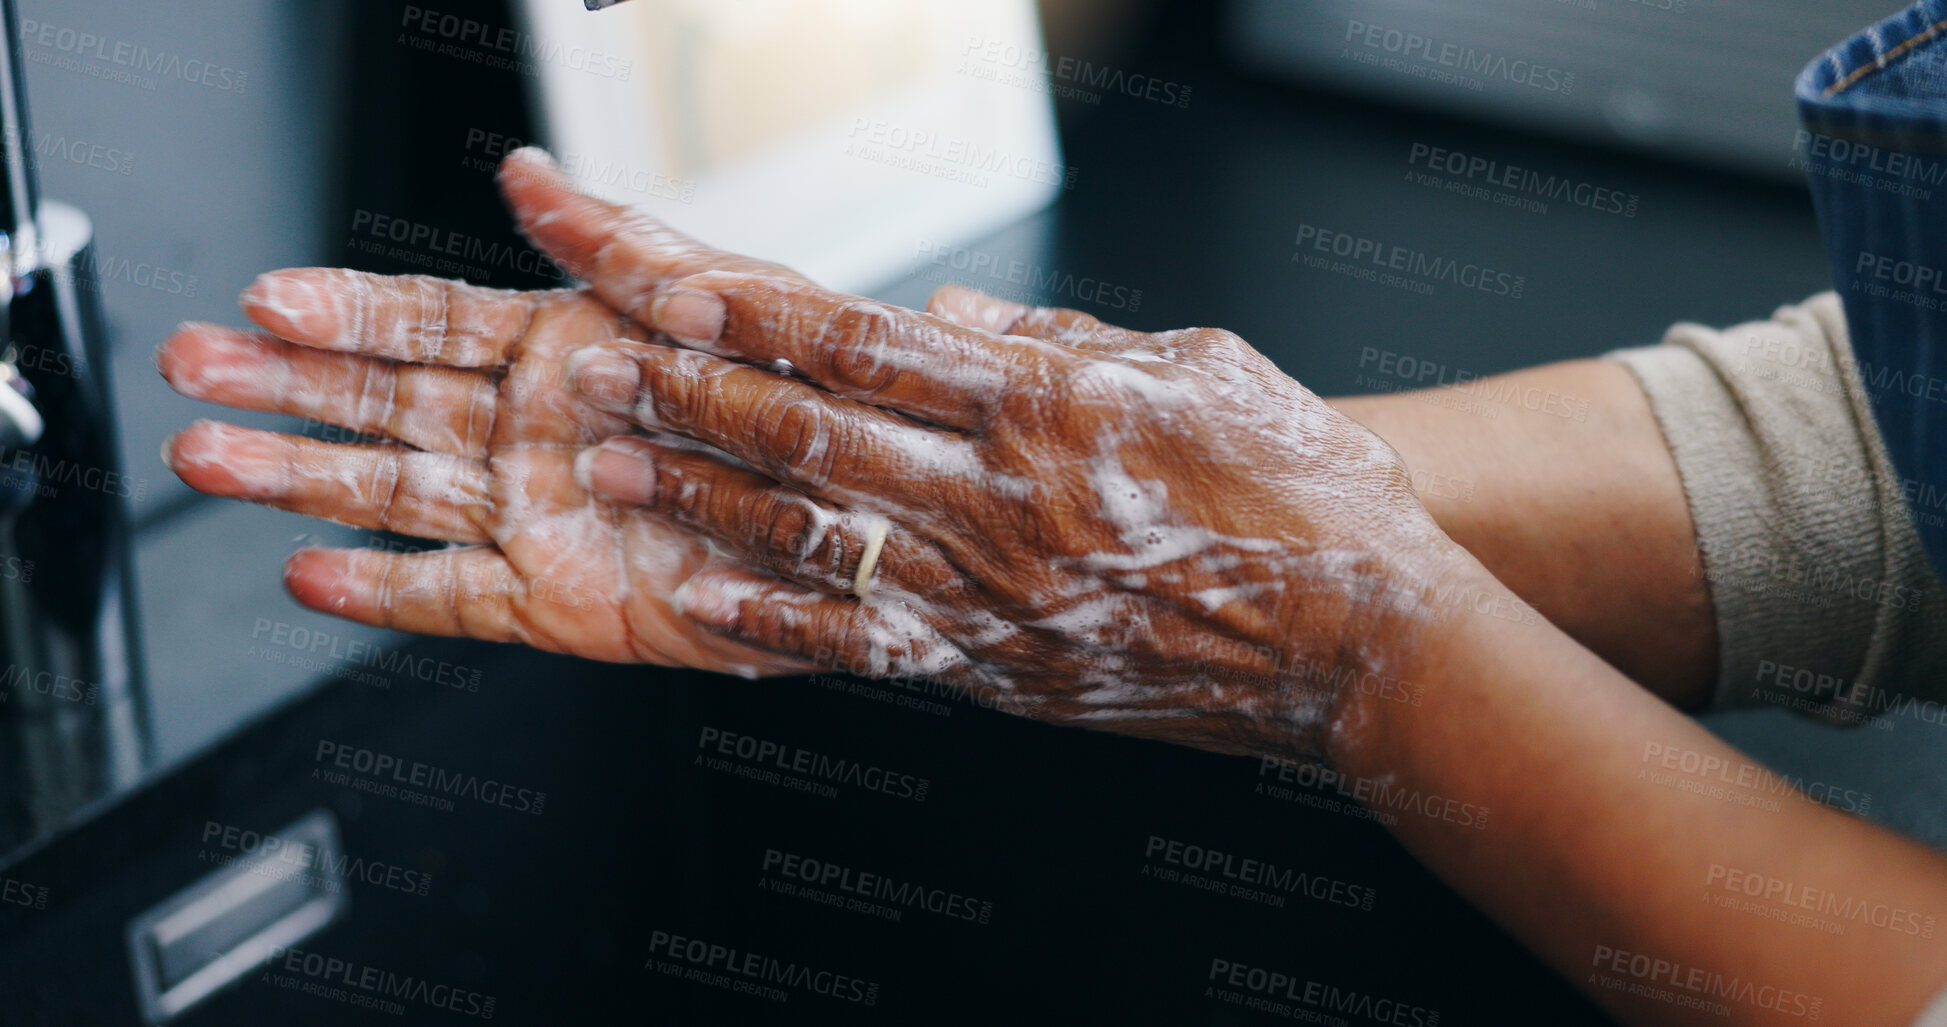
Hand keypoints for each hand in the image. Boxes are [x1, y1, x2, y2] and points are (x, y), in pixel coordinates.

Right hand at [156, 155, 814, 672]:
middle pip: (380, 402)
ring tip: (209, 458)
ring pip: (393, 494)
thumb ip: (614, 242)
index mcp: (561, 350)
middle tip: (192, 366)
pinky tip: (310, 573)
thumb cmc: (801, 399)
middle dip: (283, 385)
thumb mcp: (715, 298)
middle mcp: (532, 432)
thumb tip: (527, 175)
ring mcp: (537, 517)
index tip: (264, 297)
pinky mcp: (558, 604)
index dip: (341, 308)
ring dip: (297, 477)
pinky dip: (381, 592)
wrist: (868, 519)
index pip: (425, 321)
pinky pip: (453, 600)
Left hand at [517, 148, 1482, 757]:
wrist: (1358, 634)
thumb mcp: (1196, 366)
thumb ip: (1063, 335)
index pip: (869, 345)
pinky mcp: (1002, 666)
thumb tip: (947, 315)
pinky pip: (871, 644)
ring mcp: (998, 588)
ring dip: (708, 503)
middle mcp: (1007, 493)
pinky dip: (780, 622)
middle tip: (599, 372)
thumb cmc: (1294, 488)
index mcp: (1052, 401)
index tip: (665, 286)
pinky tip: (703, 598)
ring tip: (616, 473)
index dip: (755, 316)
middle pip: (817, 434)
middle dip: (695, 399)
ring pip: (823, 536)